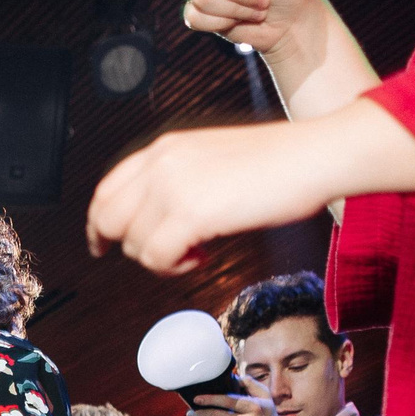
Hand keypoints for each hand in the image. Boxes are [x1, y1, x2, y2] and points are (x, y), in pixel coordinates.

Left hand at [85, 120, 335, 274]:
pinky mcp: (190, 212)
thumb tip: (156, 221)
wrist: (315, 155)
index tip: (102, 243)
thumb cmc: (278, 162)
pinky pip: (156, 257)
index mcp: (165, 148)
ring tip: (197, 250)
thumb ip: (179, 182)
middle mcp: (161, 163)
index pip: (107, 189)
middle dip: (123, 247)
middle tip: (152, 260)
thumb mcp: (213, 161)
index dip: (99, 223)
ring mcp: (172, 186)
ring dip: (161, 258)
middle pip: (107, 218)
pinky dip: (175, 267)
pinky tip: (202, 256)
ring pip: (134, 244)